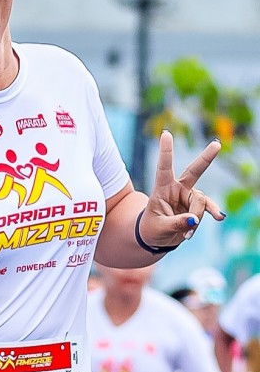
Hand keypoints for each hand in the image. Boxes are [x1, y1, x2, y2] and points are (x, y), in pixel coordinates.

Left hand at [137, 131, 224, 249]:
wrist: (157, 238)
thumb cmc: (152, 229)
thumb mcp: (159, 228)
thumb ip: (176, 223)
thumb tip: (194, 219)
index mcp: (162, 188)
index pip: (164, 167)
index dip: (166, 151)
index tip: (166, 134)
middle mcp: (177, 189)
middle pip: (194, 171)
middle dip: (206, 158)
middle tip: (217, 145)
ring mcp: (188, 197)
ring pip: (200, 202)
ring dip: (196, 217)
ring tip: (187, 232)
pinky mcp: (197, 206)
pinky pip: (208, 207)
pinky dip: (211, 214)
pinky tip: (219, 217)